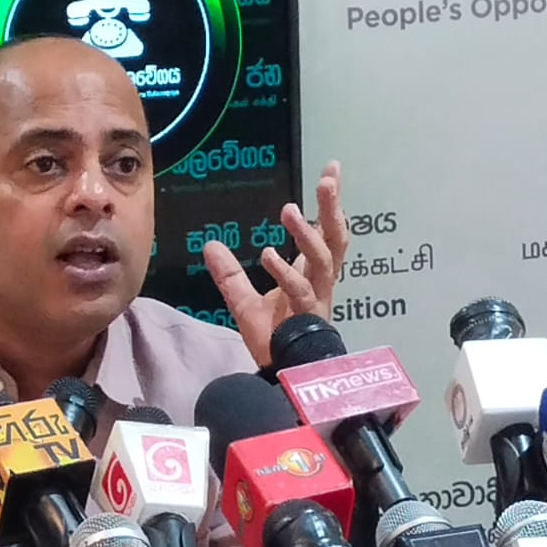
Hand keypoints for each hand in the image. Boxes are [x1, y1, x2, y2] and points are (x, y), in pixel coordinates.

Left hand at [202, 160, 350, 367]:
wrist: (280, 375)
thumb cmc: (272, 339)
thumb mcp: (244, 300)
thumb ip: (230, 273)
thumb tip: (210, 244)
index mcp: (312, 275)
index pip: (326, 232)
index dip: (330, 203)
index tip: (331, 170)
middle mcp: (321, 284)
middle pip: (336, 239)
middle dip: (333, 208)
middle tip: (327, 179)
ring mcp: (317, 300)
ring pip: (324, 260)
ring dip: (307, 235)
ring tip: (290, 211)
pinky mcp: (308, 318)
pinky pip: (300, 290)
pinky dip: (286, 271)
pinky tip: (268, 255)